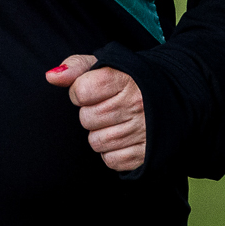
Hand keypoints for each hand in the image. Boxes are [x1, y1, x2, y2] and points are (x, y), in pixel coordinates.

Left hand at [46, 55, 145, 171]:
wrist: (173, 95)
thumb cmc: (129, 80)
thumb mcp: (105, 65)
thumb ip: (76, 67)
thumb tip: (51, 76)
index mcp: (125, 79)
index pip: (81, 91)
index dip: (80, 92)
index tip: (93, 91)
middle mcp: (137, 104)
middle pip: (87, 118)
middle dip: (90, 114)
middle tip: (107, 107)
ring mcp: (143, 130)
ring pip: (96, 142)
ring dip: (100, 134)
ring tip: (115, 122)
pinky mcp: (147, 153)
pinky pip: (111, 160)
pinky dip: (111, 152)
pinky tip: (122, 138)